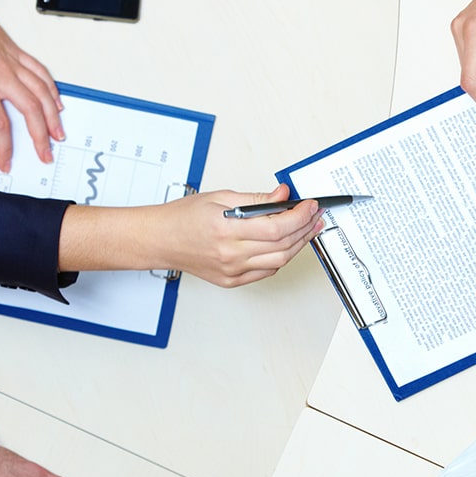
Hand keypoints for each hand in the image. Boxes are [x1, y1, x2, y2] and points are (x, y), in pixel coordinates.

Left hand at [0, 0, 63, 171]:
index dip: (4, 147)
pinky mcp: (16, 51)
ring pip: (42, 92)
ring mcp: (12, 60)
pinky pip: (40, 72)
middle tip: (45, 155)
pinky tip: (56, 102)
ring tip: (58, 135)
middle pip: (30, 109)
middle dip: (41, 137)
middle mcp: (2, 71)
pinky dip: (52, 89)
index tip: (5, 162)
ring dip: (53, 116)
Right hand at [166, 183, 324, 286]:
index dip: (300, 216)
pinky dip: (280, 258)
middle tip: (315, 216)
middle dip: (305, 228)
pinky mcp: (231, 281)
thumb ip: (255, 198)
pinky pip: (265, 272)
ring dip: (298, 245)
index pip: (277, 226)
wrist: (160, 240)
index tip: (310, 205)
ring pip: (279, 261)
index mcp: (227, 230)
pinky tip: (285, 246)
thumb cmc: (183, 217)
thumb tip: (282, 195)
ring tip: (307, 230)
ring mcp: (232, 271)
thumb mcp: (220, 197)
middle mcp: (231, 254)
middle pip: (283, 245)